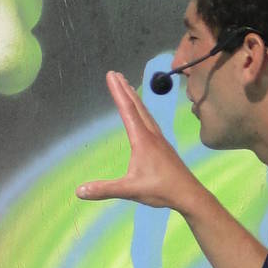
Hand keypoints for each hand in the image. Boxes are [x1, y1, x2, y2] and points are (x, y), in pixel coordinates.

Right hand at [76, 71, 195, 210]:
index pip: (127, 110)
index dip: (118, 92)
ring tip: (127, 87)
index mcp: (142, 140)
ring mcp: (159, 139)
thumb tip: (79, 191)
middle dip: (125, 89)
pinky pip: (150, 121)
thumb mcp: (129, 190)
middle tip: (116, 74)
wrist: (188, 193)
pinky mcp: (163, 145)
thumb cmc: (160, 190)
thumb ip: (105, 189)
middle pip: (137, 106)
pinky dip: (143, 111)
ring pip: (145, 112)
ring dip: (135, 98)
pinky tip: (142, 115)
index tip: (111, 75)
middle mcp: (151, 134)